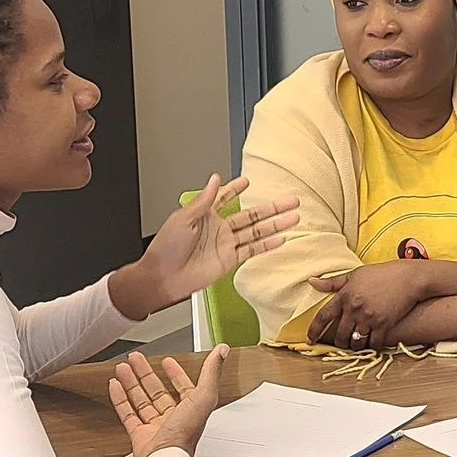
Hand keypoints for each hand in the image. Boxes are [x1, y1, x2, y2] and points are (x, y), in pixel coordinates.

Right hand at [108, 347, 227, 456]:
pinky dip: (120, 399)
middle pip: (157, 391)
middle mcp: (174, 419)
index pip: (183, 387)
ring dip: (132, 383)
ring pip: (141, 400)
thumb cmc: (185, 434)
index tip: (167, 361)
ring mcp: (155, 427)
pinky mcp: (139, 436)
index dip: (176, 373)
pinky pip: (128, 414)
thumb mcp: (204, 396)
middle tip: (136, 359)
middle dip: (146, 373)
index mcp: (191, 409)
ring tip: (122, 367)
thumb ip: (211, 372)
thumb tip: (222, 350)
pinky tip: (115, 386)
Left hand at [113, 176, 299, 319]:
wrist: (162, 277)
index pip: (224, 197)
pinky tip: (281, 238)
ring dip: (275, 225)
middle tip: (290, 200)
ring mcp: (226, 244)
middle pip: (251, 215)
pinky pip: (252, 250)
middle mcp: (219, 229)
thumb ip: (203, 201)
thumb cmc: (166, 248)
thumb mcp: (183, 218)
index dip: (234, 189)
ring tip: (294, 217)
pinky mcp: (229, 260)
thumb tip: (214, 179)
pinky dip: (268, 245)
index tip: (247, 181)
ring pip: (257, 232)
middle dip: (271, 207)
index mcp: (205, 215)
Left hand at [307, 260, 432, 346]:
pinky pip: (373, 344)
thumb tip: (311, 281)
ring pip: (355, 341)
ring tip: (356, 343)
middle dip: (339, 342)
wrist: (409, 278)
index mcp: (345, 295)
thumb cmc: (381, 274)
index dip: (314, 330)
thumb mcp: (355, 274)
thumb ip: (333, 282)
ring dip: (354, 346)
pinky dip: (371, 346)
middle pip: (340, 334)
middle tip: (342, 342)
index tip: (310, 340)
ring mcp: (369, 317)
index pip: (324, 316)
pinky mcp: (384, 324)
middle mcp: (355, 308)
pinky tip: (371, 344)